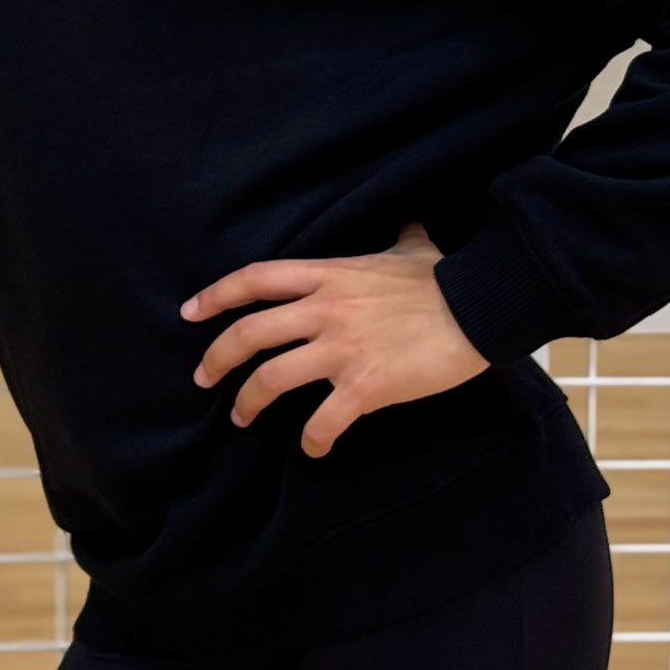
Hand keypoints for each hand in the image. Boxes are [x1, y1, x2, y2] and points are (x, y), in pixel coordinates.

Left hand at [181, 220, 489, 457]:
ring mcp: (341, 349)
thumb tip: (411, 220)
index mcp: (327, 275)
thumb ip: (401, 236)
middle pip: (249, 333)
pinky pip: (323, 421)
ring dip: (248, 403)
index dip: (216, 295)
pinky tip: (314, 449)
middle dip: (217, 358)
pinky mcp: (365, 386)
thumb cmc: (444, 279)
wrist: (478, 308)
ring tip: (241, 417)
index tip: (190, 312)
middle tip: (203, 378)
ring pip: (271, 379)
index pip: (255, 279)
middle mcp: (324, 310)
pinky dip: (313, 440)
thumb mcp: (413, 248)